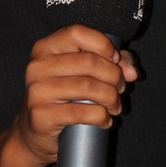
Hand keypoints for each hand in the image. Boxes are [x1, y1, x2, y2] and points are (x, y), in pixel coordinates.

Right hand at [13, 25, 137, 166]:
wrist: (33, 133)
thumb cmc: (62, 98)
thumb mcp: (81, 74)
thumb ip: (109, 63)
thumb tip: (132, 72)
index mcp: (45, 48)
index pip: (77, 33)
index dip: (103, 44)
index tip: (116, 60)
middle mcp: (37, 66)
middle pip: (89, 62)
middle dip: (114, 76)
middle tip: (121, 89)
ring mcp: (37, 91)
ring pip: (88, 87)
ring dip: (112, 98)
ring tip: (116, 106)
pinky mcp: (40, 115)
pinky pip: (81, 113)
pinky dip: (102, 117)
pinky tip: (106, 121)